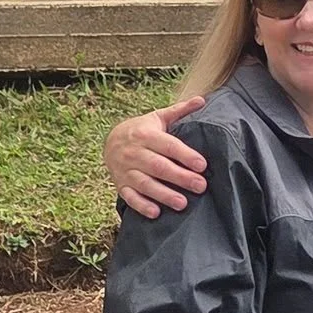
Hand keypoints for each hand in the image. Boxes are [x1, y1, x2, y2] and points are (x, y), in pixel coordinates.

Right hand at [104, 97, 208, 217]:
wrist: (110, 141)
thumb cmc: (141, 130)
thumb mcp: (157, 117)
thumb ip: (180, 110)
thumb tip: (202, 99)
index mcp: (145, 134)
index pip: (168, 146)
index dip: (185, 155)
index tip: (202, 165)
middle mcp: (134, 152)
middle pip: (158, 166)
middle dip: (180, 177)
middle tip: (201, 186)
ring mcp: (126, 170)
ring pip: (145, 183)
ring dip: (163, 194)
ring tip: (182, 203)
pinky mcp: (121, 185)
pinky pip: (130, 197)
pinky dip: (141, 205)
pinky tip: (156, 213)